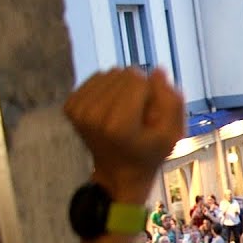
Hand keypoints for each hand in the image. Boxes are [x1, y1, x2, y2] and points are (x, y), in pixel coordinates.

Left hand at [65, 68, 184, 204]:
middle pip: (123, 74)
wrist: (118, 172)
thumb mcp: (172, 135)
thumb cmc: (149, 154)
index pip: (138, 80)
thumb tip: (158, 71)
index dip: (152, 92)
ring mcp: (78, 110)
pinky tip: (112, 107)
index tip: (151, 113)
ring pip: (110, 73)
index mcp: (119, 125)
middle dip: (137, 88)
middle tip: (138, 114)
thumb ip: (172, 102)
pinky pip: (96, 78)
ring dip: (123, 87)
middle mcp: (94, 115)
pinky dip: (108, 88)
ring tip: (126, 111)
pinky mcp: (70, 106)